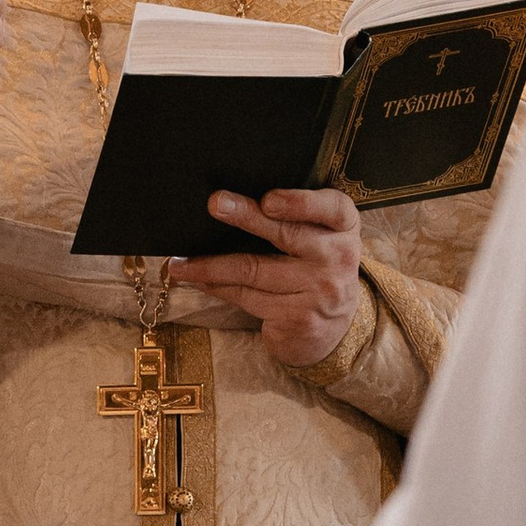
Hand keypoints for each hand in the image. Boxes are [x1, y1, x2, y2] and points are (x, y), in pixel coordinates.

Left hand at [176, 189, 364, 369]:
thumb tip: (232, 198)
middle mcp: (338, 258)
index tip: (268, 200)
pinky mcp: (298, 318)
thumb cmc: (315, 265)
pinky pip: (248, 297)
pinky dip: (218, 287)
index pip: (331, 208)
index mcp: (344, 227)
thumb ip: (295, 215)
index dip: (300, 203)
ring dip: (211, 265)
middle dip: (246, 217)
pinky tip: (199, 280)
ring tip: (181, 262)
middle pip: (286, 234)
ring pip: (255, 271)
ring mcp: (319, 291)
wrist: (334, 327)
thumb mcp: (320, 235)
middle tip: (215, 204)